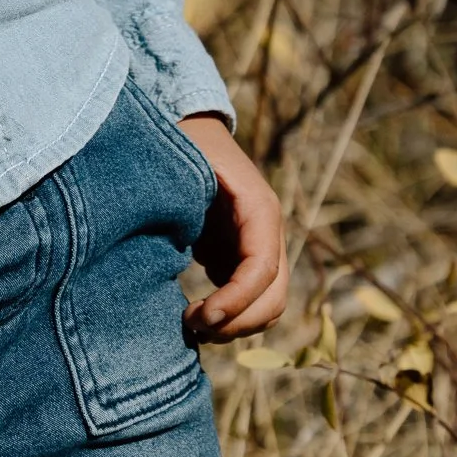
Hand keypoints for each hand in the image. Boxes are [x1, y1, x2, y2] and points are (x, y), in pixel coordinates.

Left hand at [178, 114, 288, 341]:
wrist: (190, 128)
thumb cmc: (182, 142)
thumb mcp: (183, 163)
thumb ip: (184, 201)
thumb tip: (184, 251)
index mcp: (259, 208)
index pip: (262, 268)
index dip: (236, 300)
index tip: (200, 316)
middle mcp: (267, 232)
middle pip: (273, 297)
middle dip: (237, 323)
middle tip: (192, 327)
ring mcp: (258, 246)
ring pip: (266, 305)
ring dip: (235, 325)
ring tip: (192, 326)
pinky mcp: (241, 256)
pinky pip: (249, 299)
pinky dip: (230, 316)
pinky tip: (195, 314)